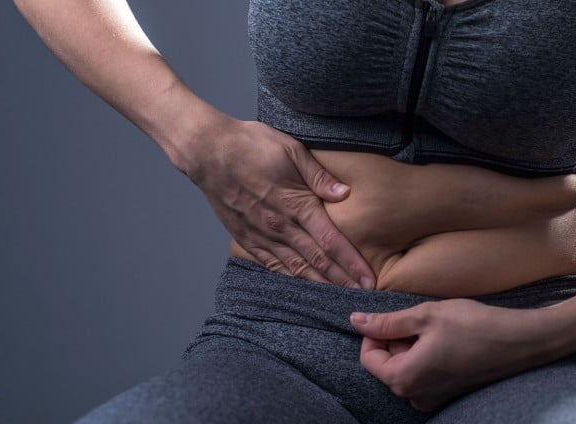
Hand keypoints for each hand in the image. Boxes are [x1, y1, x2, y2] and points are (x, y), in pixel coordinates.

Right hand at [183, 116, 374, 287]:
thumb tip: (344, 193)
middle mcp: (280, 226)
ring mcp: (261, 235)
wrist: (207, 151)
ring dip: (319, 285)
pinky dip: (289, 279)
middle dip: (342, 281)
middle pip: (317, 261)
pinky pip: (271, 265)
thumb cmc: (251, 145)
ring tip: (338, 299)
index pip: (331, 241)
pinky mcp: (246, 238)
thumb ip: (319, 176)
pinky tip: (302, 287)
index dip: (351, 263)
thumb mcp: (291, 150)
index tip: (368, 280)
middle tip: (363, 298)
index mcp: (296, 204)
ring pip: (295, 268)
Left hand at [349, 299, 562, 410]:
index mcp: (404, 378)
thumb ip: (387, 322)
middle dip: (397, 341)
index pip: (368, 358)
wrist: (521, 342)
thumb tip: (355, 322)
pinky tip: (448, 342)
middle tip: (422, 321)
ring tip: (437, 330)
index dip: (375, 333)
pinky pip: (424, 377)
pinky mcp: (448, 396)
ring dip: (413, 348)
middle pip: (387, 366)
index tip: (396, 317)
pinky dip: (428, 358)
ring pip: (406, 370)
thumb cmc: (475, 325)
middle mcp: (415, 397)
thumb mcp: (426, 315)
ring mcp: (433, 400)